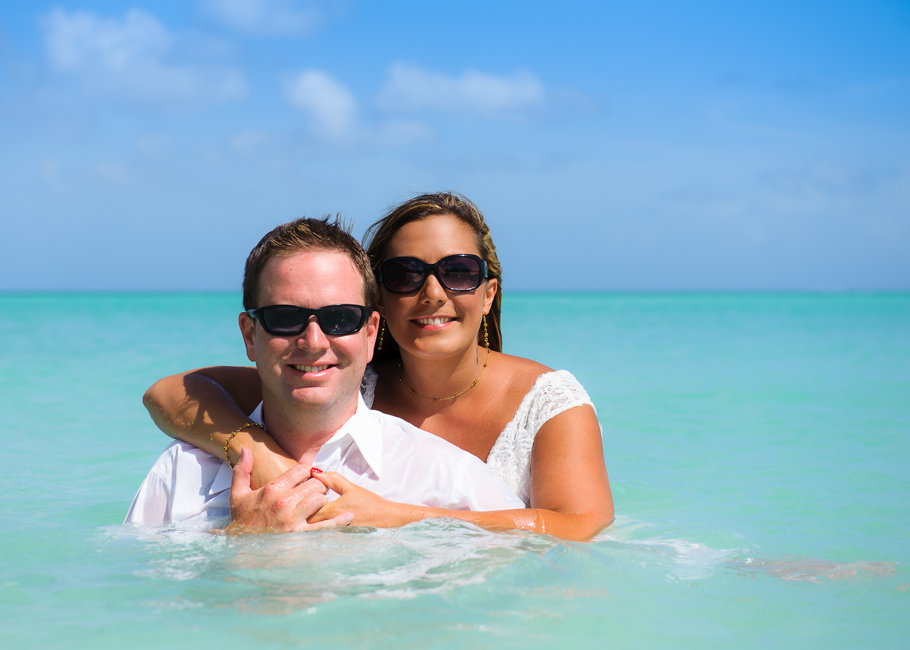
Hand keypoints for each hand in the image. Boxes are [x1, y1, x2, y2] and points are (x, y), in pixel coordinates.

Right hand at [225, 449, 352, 533]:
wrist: (239, 548)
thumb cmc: (241, 520)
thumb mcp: (237, 494)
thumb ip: (242, 470)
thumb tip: (246, 450)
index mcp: (272, 489)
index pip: (302, 470)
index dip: (307, 472)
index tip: (306, 478)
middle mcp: (284, 502)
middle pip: (315, 484)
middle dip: (317, 486)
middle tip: (313, 492)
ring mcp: (293, 520)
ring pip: (320, 500)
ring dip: (321, 501)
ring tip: (317, 505)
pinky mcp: (300, 536)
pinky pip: (325, 526)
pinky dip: (338, 520)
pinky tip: (347, 516)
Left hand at [308, 471, 409, 527]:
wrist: (387, 519)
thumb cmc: (369, 503)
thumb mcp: (351, 488)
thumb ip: (332, 479)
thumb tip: (315, 472)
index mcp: (332, 511)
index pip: (308, 509)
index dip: (306, 502)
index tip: (309, 497)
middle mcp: (331, 525)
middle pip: (309, 521)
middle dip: (307, 514)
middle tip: (310, 506)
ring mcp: (335, 534)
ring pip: (316, 529)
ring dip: (314, 523)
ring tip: (317, 515)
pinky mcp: (339, 539)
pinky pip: (325, 535)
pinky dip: (323, 529)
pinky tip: (327, 524)